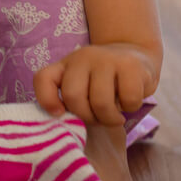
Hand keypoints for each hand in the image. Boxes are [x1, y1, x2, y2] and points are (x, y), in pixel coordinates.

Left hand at [33, 43, 157, 126]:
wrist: (136, 57)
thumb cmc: (105, 82)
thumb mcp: (83, 86)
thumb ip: (71, 100)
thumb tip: (68, 123)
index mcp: (65, 65)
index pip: (43, 78)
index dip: (47, 100)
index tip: (59, 114)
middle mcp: (82, 58)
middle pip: (73, 96)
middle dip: (87, 117)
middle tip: (98, 119)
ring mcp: (106, 59)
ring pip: (100, 102)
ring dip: (110, 118)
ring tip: (115, 116)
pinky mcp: (130, 65)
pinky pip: (128, 99)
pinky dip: (131, 108)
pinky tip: (129, 101)